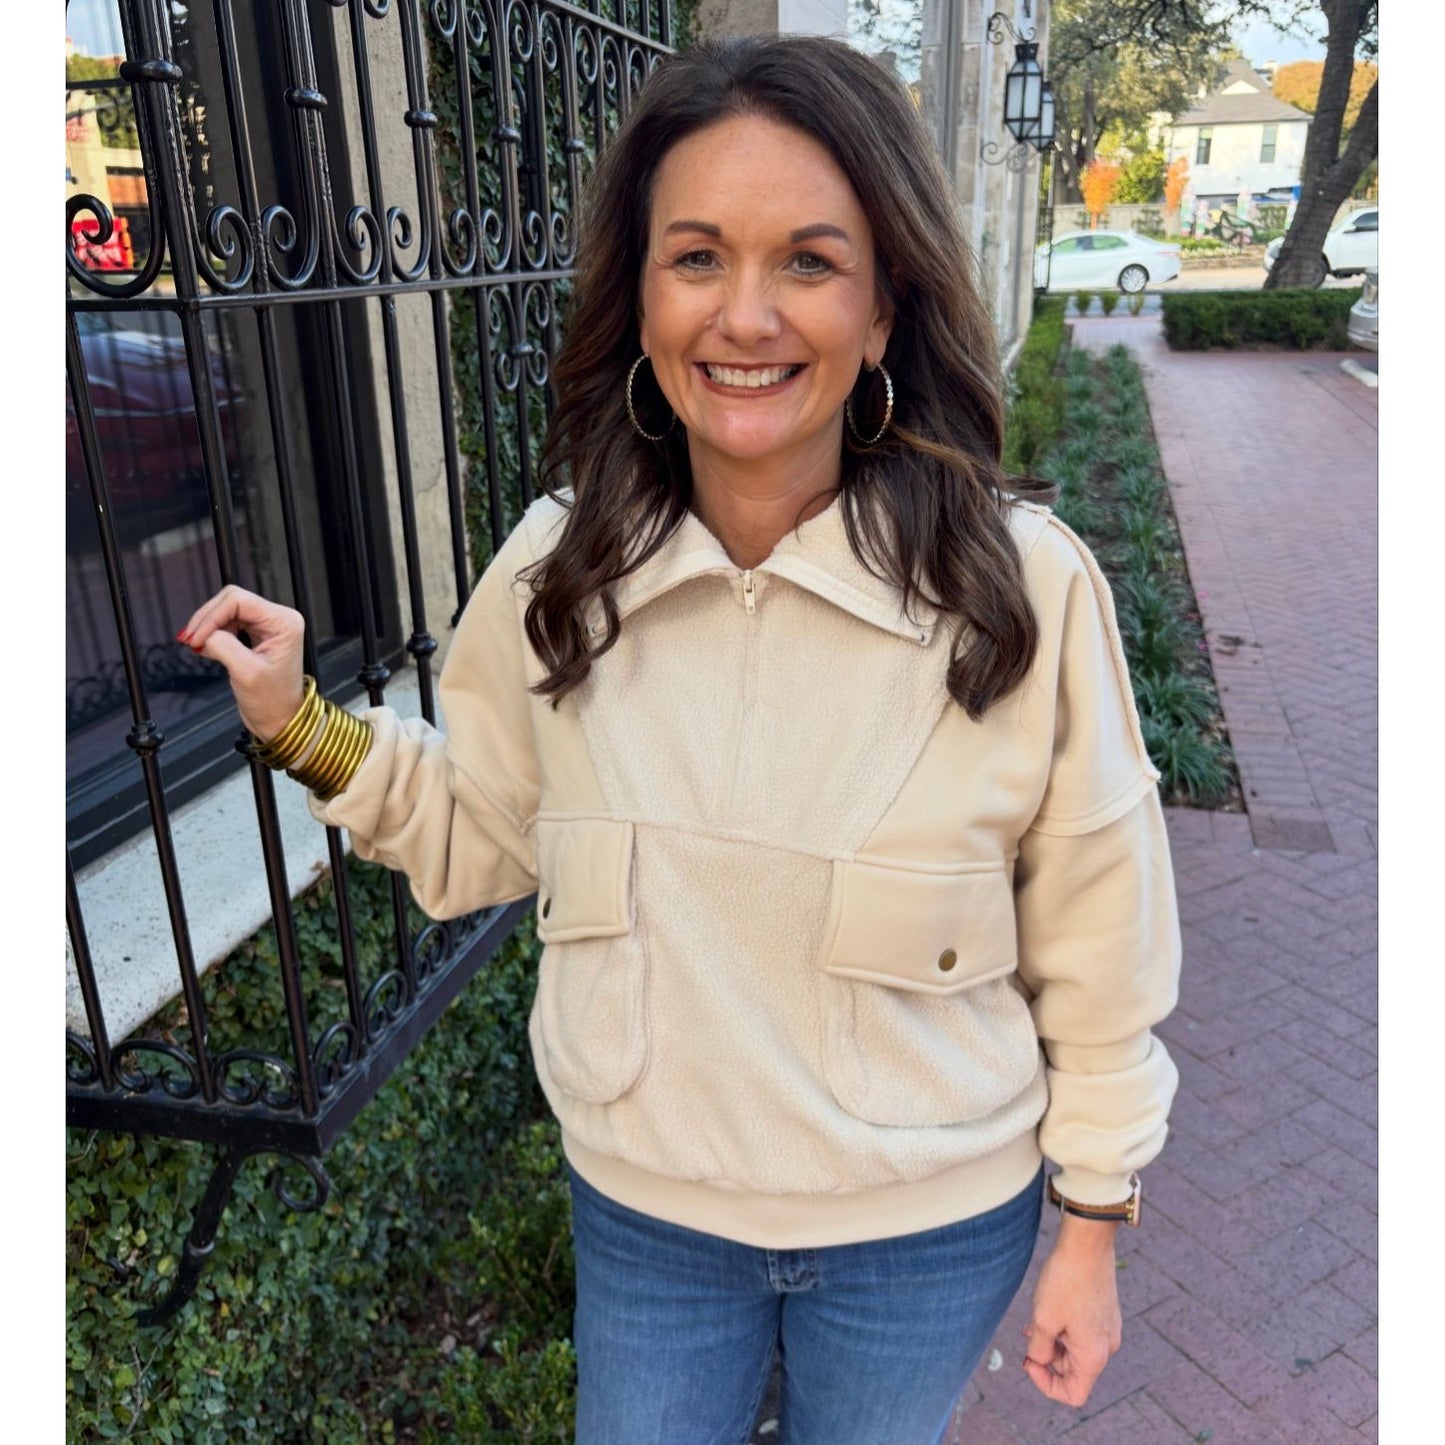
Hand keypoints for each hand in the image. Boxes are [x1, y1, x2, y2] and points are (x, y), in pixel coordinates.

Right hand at [178, 585, 305, 740]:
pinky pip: (227, 623)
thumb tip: (203, 634)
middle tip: (190, 641)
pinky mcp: (255, 634)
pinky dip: (213, 634)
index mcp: (284, 622)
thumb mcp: (246, 673)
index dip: (211, 616)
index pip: (238, 601)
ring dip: (208, 627)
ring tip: (198, 646)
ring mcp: (267, 626)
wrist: (279, 720)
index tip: (196, 637)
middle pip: (231, 602)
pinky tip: (207, 648)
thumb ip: (223, 646)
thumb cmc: (273, 701)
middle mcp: (278, 619)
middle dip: (207, 620)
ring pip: (226, 611)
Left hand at [1021, 1216, 1122, 1405]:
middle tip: (1026, 1336)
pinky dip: (1063, 1328)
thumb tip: (1040, 1360)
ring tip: (1034, 1321)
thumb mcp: (1043, 1320)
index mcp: (1094, 1356)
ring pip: (1075, 1349)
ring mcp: (1108, 1329)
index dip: (1046, 1385)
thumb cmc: (1065, 1281)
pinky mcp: (1105, 1313)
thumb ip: (1040, 1351)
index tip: (1028, 1361)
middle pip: (1073, 1371)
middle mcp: (1106, 1347)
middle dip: (1047, 1358)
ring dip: (1053, 1341)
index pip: (1074, 1394)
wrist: (1087, 1243)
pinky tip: (1046, 1310)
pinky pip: (1082, 1332)